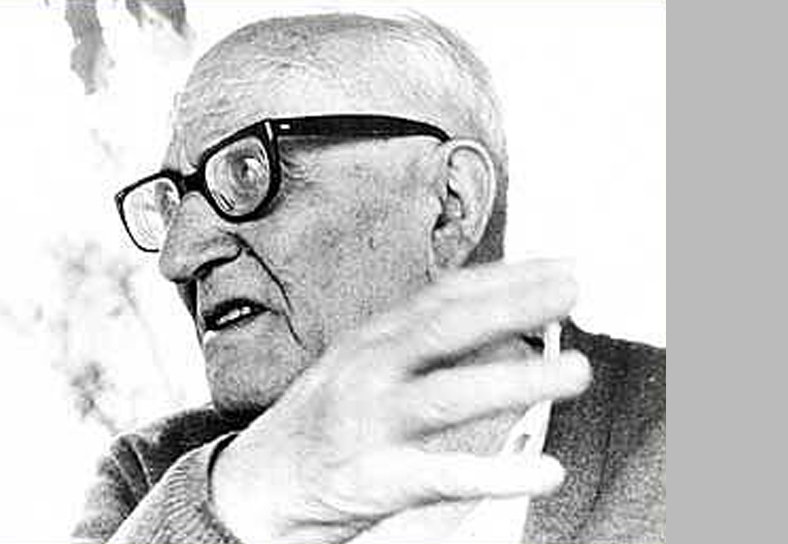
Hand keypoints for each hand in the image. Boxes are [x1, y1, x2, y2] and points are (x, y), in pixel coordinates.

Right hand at [211, 260, 590, 543]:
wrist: (256, 485)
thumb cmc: (318, 422)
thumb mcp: (358, 365)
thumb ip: (416, 344)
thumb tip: (494, 325)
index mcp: (370, 340)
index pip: (442, 296)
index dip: (504, 278)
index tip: (558, 267)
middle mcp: (367, 371)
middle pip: (445, 329)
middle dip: (512, 307)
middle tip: (573, 292)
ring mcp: (369, 422)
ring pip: (448, 396)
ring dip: (515, 381)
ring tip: (574, 371)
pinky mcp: (373, 478)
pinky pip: (442, 474)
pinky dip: (496, 474)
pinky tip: (543, 470)